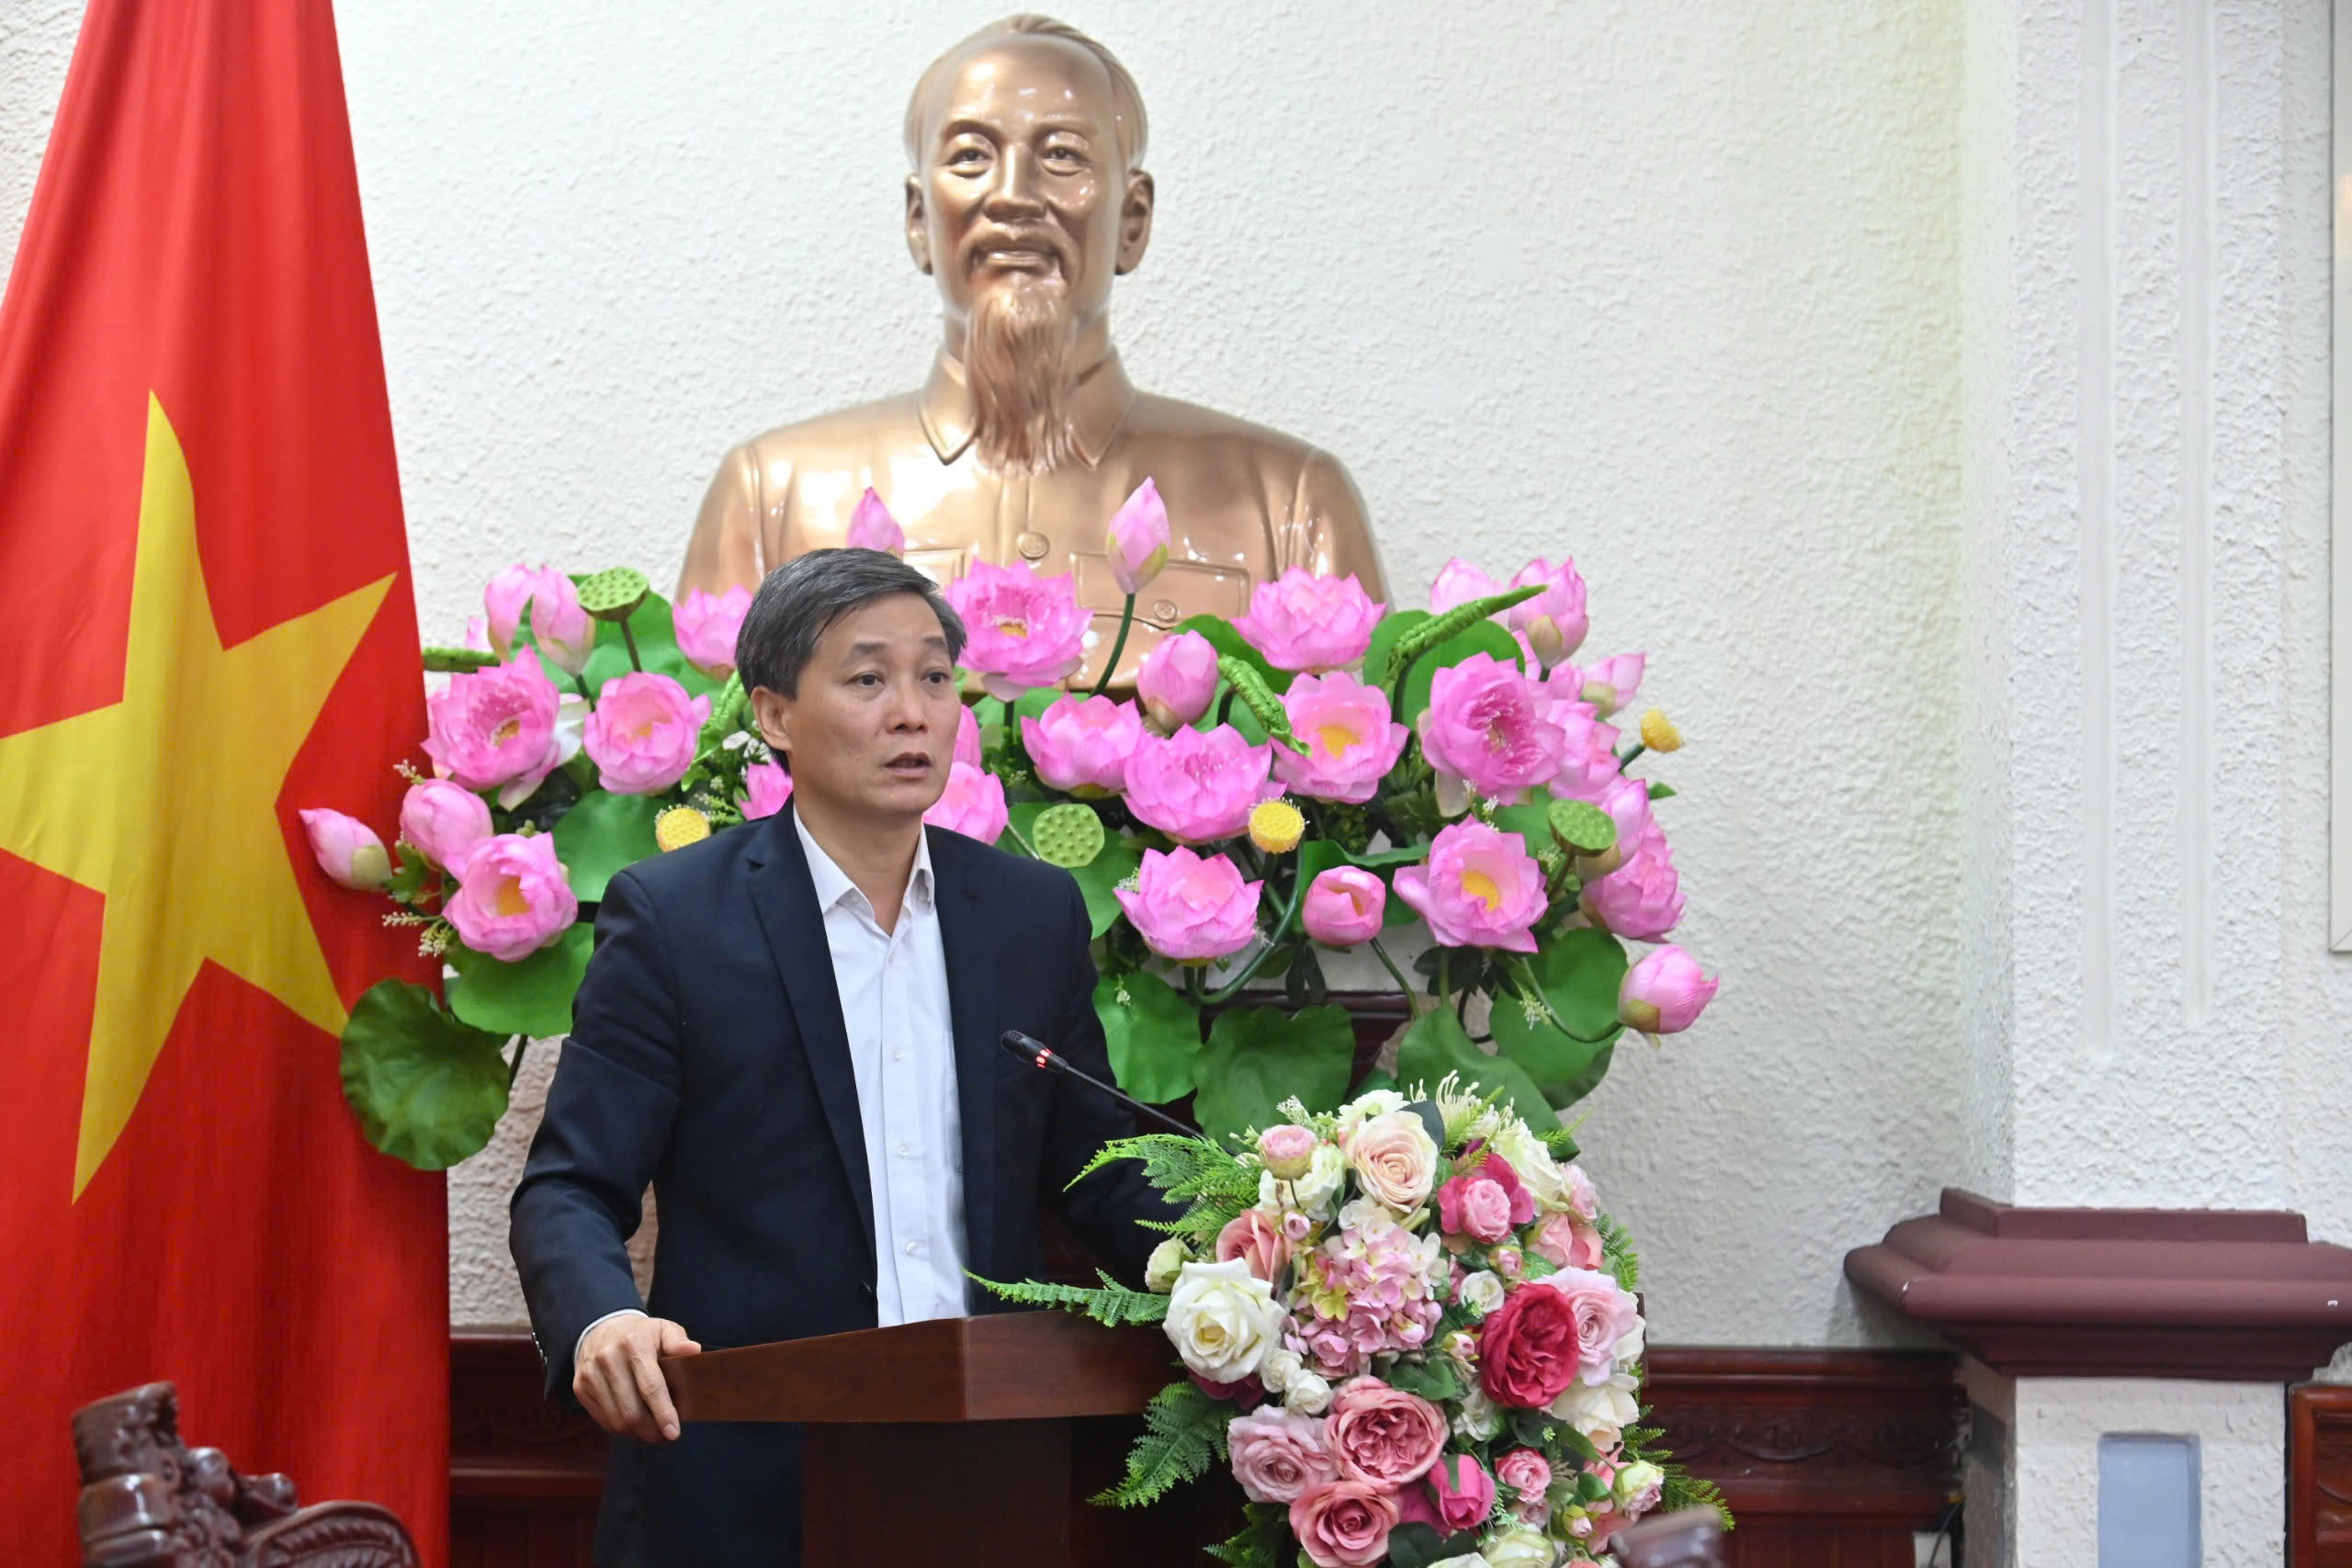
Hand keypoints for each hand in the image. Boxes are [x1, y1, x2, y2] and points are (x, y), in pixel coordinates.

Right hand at [574, 1315, 700, 1442]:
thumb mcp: (663, 1329)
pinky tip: (633, 1425)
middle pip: (631, 1410)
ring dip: (636, 1433)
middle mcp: (608, 1359)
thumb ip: (678, 1341)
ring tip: (651, 1433)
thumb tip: (694, 1350)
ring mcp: (590, 1374)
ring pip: (615, 1420)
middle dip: (651, 1430)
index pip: (650, 1386)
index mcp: (634, 1344)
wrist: (602, 1328)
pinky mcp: (580, 1387)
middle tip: (665, 1437)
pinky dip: (620, 1428)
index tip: (674, 1432)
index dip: (663, 1412)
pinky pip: (602, 1419)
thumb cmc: (641, 1335)